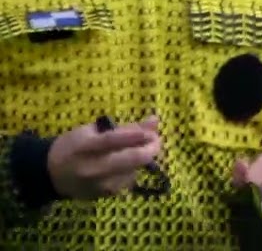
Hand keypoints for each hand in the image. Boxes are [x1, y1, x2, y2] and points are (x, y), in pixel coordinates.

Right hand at [47, 116, 162, 199]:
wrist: (50, 174)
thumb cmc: (73, 145)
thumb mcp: (93, 131)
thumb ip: (124, 128)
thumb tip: (155, 120)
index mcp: (85, 147)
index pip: (114, 140)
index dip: (137, 134)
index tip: (153, 129)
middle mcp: (92, 168)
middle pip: (131, 159)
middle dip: (151, 149)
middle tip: (156, 140)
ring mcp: (98, 184)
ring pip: (134, 171)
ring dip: (140, 161)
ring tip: (133, 152)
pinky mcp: (102, 196)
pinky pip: (127, 182)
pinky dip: (131, 172)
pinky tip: (121, 167)